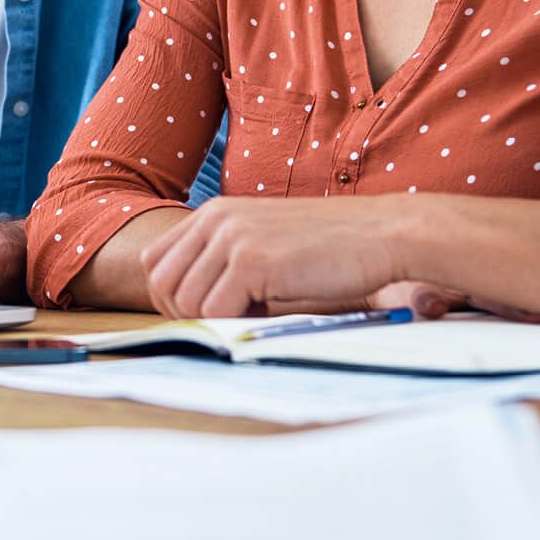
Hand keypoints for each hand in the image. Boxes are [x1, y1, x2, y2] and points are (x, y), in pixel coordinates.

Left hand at [137, 195, 426, 317]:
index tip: (201, 316)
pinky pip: (216, 312)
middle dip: (186, 316)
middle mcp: (216, 219)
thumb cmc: (332, 248)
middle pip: (163, 284)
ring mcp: (232, 237)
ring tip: (257, 314)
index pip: (156, 262)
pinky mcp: (252, 260)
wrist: (384, 234)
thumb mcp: (267, 245)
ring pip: (188, 302)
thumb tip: (188, 310)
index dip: (170, 298)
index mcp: (215, 213)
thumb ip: (226, 265)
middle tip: (226, 324)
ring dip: (217, 321)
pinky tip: (270, 314)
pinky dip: (235, 325)